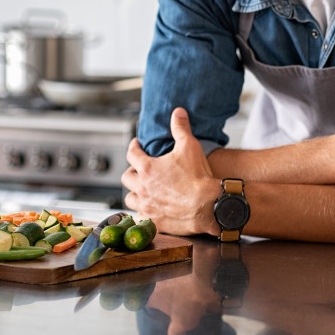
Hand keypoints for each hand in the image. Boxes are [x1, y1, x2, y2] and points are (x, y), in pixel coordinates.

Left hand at [123, 107, 221, 236]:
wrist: (208, 205)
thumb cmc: (198, 177)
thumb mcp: (190, 146)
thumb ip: (181, 128)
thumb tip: (177, 112)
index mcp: (147, 168)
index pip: (131, 153)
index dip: (133, 147)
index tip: (136, 145)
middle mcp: (142, 187)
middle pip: (126, 178)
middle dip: (132, 171)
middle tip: (140, 169)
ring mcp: (147, 206)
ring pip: (130, 199)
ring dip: (134, 193)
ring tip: (142, 191)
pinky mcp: (154, 222)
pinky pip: (140, 217)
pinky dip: (143, 212)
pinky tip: (150, 210)